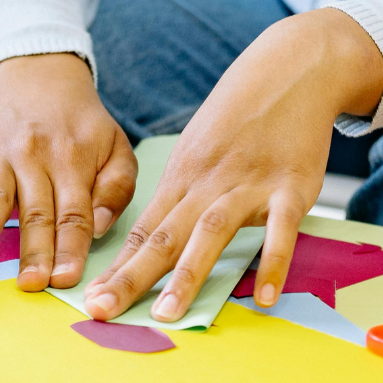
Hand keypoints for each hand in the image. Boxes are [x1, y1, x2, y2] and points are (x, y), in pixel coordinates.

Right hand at [0, 53, 136, 290]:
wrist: (45, 81)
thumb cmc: (84, 128)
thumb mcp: (117, 150)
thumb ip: (117, 188)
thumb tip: (99, 226)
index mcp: (75, 164)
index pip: (74, 215)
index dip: (70, 249)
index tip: (66, 279)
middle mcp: (39, 160)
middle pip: (37, 213)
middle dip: (34, 250)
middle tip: (31, 282)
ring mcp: (5, 154)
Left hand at [82, 9, 382, 321]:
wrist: (293, 68)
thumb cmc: (241, 115)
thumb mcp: (198, 148)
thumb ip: (180, 195)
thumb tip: (151, 239)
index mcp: (181, 176)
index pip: (142, 230)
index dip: (116, 267)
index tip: (90, 298)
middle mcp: (207, 183)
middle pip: (162, 236)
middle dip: (130, 277)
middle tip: (101, 310)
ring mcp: (249, 184)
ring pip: (210, 233)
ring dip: (187, 275)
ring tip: (168, 314)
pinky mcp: (292, 187)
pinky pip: (281, 230)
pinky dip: (274, 262)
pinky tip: (268, 297)